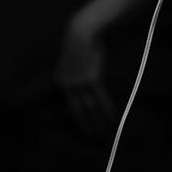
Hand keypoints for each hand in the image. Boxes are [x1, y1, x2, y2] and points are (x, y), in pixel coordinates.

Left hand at [55, 19, 117, 141]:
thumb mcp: (70, 64)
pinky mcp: (91, 78)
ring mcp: (79, 82)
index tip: (81, 128)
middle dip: (84, 125)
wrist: (81, 33)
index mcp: (59, 82)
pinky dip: (106, 110)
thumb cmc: (78, 46)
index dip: (75, 118)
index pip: (66, 105)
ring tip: (103, 133)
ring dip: (97, 121)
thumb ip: (75, 79)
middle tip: (91, 138)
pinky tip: (112, 119)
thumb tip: (86, 92)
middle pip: (77, 110)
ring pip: (89, 107)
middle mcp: (67, 85)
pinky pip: (100, 98)